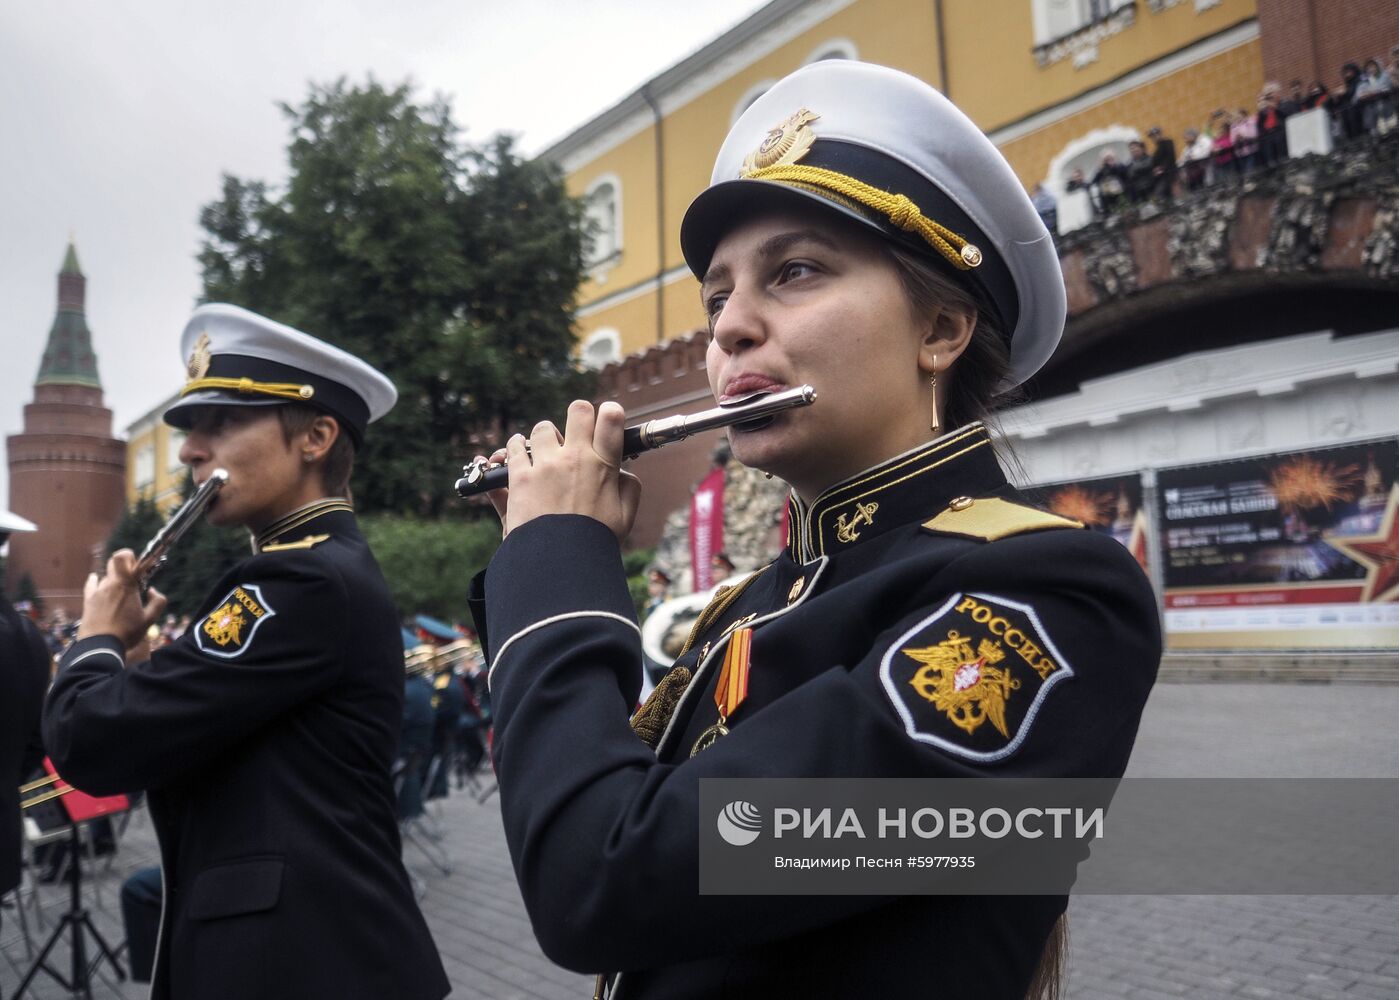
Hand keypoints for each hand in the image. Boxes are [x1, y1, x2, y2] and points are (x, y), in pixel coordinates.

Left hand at [76, 550, 167, 652]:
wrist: (99, 646)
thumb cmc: (127, 632)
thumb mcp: (150, 620)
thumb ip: (158, 602)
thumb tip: (153, 591)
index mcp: (126, 585)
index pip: (123, 556)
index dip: (130, 556)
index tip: (138, 566)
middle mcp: (109, 584)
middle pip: (113, 563)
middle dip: (124, 567)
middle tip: (133, 580)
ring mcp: (97, 592)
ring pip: (106, 577)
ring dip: (114, 580)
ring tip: (119, 594)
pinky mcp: (88, 601)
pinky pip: (91, 585)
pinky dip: (95, 581)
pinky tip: (96, 582)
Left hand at [494, 400, 640, 540]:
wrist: (560, 561)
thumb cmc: (595, 541)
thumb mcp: (625, 517)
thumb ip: (629, 488)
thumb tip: (622, 471)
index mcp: (603, 466)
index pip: (611, 419)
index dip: (611, 412)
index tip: (608, 417)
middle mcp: (575, 458)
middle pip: (578, 410)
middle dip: (579, 416)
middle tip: (577, 432)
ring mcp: (545, 465)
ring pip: (542, 428)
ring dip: (545, 437)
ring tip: (545, 451)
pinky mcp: (520, 476)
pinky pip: (513, 448)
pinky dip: (515, 447)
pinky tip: (519, 452)